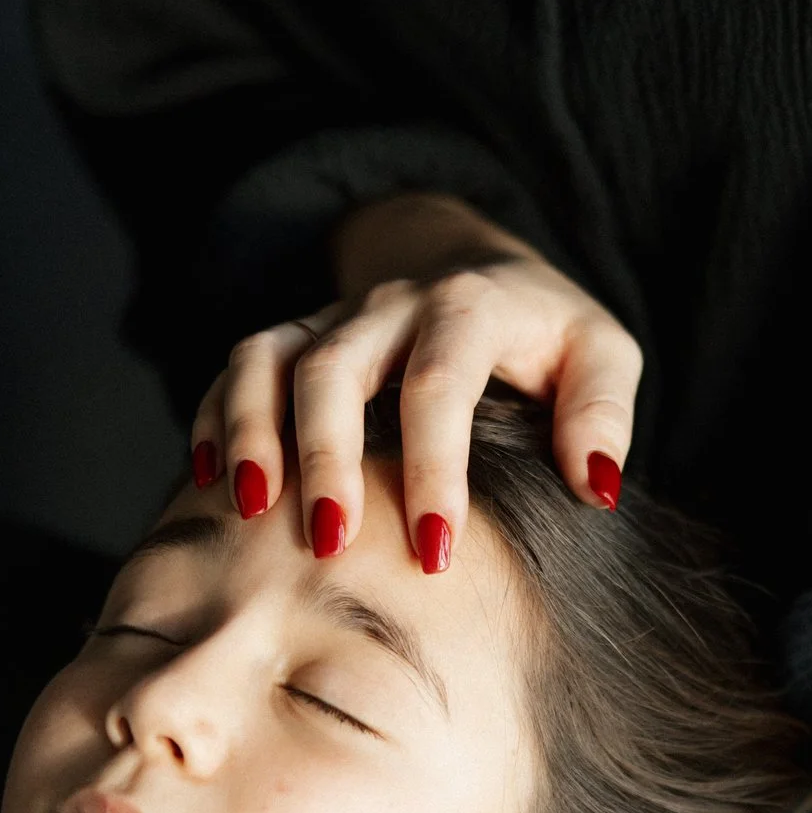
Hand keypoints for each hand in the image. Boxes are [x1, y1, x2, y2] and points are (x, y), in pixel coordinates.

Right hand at [192, 192, 641, 571]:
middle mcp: (389, 303)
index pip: (438, 385)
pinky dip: (214, 417)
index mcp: (469, 306)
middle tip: (331, 544)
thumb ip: (603, 413)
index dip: (432, 469)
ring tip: (252, 510)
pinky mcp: (294, 336)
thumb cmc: (546, 330)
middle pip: (335, 368)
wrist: (475, 262)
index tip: (435, 551)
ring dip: (251, 431)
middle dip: (326, 456)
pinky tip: (208, 479)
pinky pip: (237, 366)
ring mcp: (332, 317)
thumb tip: (593, 487)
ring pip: (267, 358)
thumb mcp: (601, 352)